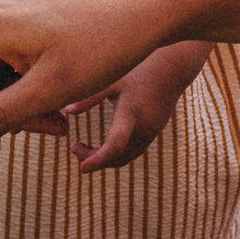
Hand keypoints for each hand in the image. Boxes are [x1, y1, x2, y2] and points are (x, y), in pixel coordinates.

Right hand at [0, 0, 171, 151]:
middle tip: (57, 126)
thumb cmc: (104, 43)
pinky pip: (6, 62)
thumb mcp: (51, 92)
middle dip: (2, 112)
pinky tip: (65, 85)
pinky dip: (28, 84)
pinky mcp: (21, 16)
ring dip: (20, 102)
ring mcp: (3, 11)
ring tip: (68, 108)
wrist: (149, 4)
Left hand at [64, 43, 205, 171]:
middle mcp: (143, 129)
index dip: (98, 159)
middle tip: (74, 147)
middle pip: (117, 157)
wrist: (172, 70)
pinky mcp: (152, 133)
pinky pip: (132, 152)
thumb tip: (67, 110)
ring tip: (81, 147)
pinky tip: (101, 145)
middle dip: (94, 159)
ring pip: (125, 158)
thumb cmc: (139, 71)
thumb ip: (91, 96)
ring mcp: (150, 134)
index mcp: (131, 114)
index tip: (82, 168)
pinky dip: (115, 153)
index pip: (115, 144)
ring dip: (104, 158)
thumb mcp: (113, 80)